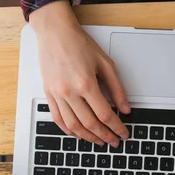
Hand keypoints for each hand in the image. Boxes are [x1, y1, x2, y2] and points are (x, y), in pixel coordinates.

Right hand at [29, 1, 129, 146]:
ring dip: (88, 137)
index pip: (105, 114)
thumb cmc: (79, 44)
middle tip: (113, 141)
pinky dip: (69, 130)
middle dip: (104, 136)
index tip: (123, 134)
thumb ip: (117, 89)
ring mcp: (57, 94)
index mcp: (86, 83)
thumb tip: (125, 109)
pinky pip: (58, 119)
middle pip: (90, 124)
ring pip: (73, 125)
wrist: (55, 33)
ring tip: (99, 141)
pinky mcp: (49, 94)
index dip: (116, 128)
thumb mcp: (105, 64)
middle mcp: (69, 92)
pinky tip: (78, 134)